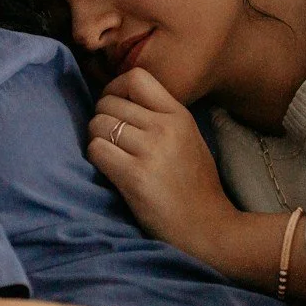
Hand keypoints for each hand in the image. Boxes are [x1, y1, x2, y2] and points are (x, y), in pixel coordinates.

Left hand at [88, 67, 241, 257]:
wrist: (208, 228)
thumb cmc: (194, 187)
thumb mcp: (188, 138)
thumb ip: (161, 117)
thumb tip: (121, 101)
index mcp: (179, 115)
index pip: (136, 77)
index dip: (115, 88)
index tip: (114, 107)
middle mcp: (165, 127)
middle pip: (109, 102)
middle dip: (101, 118)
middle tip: (109, 139)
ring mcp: (150, 151)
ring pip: (98, 124)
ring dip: (96, 139)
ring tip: (110, 156)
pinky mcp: (134, 176)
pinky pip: (96, 150)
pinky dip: (96, 159)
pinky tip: (110, 170)